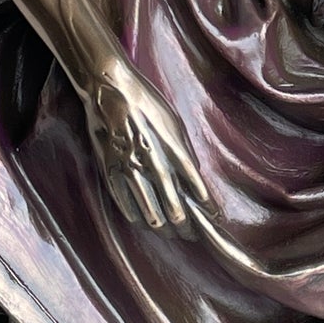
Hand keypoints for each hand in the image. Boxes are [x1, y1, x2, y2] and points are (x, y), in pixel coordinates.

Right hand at [81, 56, 210, 229]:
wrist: (109, 90)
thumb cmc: (146, 102)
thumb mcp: (174, 122)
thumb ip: (184, 151)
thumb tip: (194, 175)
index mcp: (173, 149)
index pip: (197, 188)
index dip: (207, 207)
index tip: (214, 217)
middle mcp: (153, 163)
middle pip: (174, 209)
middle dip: (187, 227)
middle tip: (193, 232)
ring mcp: (130, 170)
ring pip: (150, 214)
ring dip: (164, 228)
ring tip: (172, 233)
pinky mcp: (110, 172)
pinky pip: (125, 206)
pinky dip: (138, 218)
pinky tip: (145, 222)